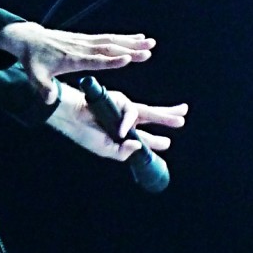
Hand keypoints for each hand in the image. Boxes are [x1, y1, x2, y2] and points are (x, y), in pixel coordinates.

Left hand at [0, 21, 153, 104]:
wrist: (28, 39)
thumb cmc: (33, 60)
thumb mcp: (34, 76)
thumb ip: (43, 88)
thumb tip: (49, 100)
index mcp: (71, 59)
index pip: (94, 60)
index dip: (110, 60)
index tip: (127, 59)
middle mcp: (81, 48)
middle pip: (108, 49)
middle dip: (129, 49)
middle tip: (148, 51)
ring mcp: (84, 42)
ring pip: (112, 41)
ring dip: (132, 41)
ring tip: (150, 42)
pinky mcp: (86, 39)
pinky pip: (108, 38)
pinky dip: (124, 37)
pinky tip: (139, 36)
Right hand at [46, 80, 187, 162]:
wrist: (70, 116)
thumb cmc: (84, 133)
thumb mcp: (105, 149)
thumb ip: (122, 152)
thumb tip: (139, 145)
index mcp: (121, 133)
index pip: (142, 136)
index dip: (155, 140)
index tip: (167, 142)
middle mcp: (125, 119)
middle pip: (150, 118)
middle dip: (167, 118)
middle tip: (182, 119)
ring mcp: (123, 109)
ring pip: (148, 112)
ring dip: (165, 115)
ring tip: (180, 118)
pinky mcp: (119, 100)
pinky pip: (131, 112)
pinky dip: (129, 121)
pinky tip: (124, 129)